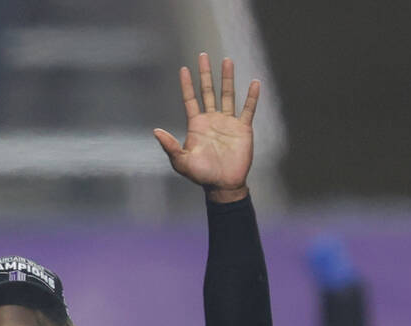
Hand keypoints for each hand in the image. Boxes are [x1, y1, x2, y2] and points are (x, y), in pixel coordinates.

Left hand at [153, 53, 258, 201]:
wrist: (223, 185)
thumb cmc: (201, 175)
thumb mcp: (181, 161)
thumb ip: (169, 146)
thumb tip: (156, 131)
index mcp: (197, 125)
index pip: (190, 99)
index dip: (187, 85)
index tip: (184, 69)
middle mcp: (212, 120)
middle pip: (208, 91)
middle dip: (205, 74)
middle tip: (203, 55)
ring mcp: (228, 123)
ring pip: (227, 95)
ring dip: (227, 78)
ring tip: (227, 60)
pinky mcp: (243, 129)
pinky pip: (248, 109)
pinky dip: (252, 97)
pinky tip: (254, 83)